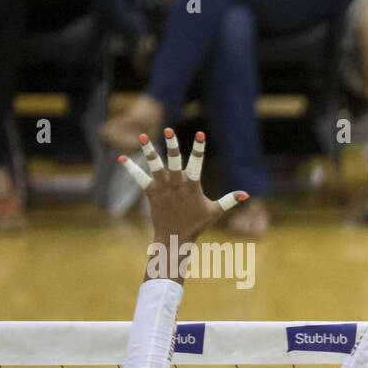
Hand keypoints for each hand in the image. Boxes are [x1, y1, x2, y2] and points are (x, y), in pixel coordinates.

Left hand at [118, 129, 247, 261]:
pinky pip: (139, 177)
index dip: (199, 148)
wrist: (175, 237)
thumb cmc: (197, 223)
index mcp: (192, 185)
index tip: (200, 134)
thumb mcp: (215, 211)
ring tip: (144, 137)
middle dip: (172, 145)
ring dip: (149, 151)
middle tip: (169, 130)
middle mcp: (176, 184)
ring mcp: (162, 187)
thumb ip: (229, 200)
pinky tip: (121, 157)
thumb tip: (246, 194)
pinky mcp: (151, 192)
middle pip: (174, 160)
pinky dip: (130, 168)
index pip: (197, 163)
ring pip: (155, 165)